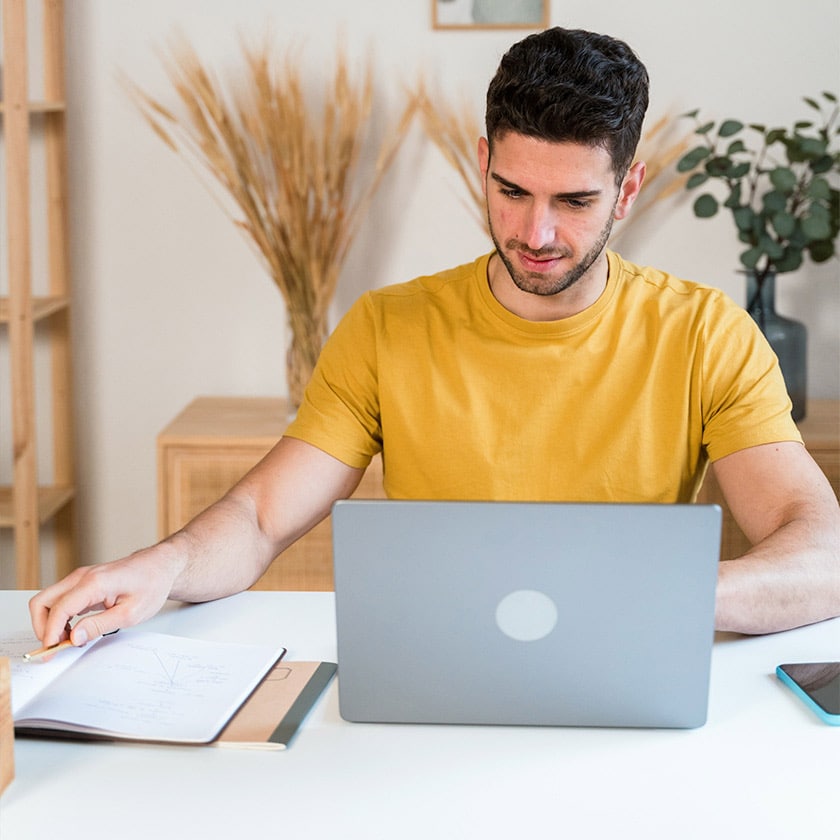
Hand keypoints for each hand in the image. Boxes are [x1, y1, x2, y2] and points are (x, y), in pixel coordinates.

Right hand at [29, 542, 183, 646]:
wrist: (160, 566)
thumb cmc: (152, 584)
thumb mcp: (131, 613)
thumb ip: (100, 625)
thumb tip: (75, 637)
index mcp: (94, 582)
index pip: (59, 609)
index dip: (50, 632)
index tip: (51, 651)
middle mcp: (83, 577)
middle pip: (43, 601)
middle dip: (42, 627)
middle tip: (55, 647)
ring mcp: (81, 578)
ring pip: (49, 601)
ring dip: (50, 623)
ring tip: (67, 641)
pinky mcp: (83, 583)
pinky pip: (61, 600)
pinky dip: (59, 617)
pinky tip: (73, 630)